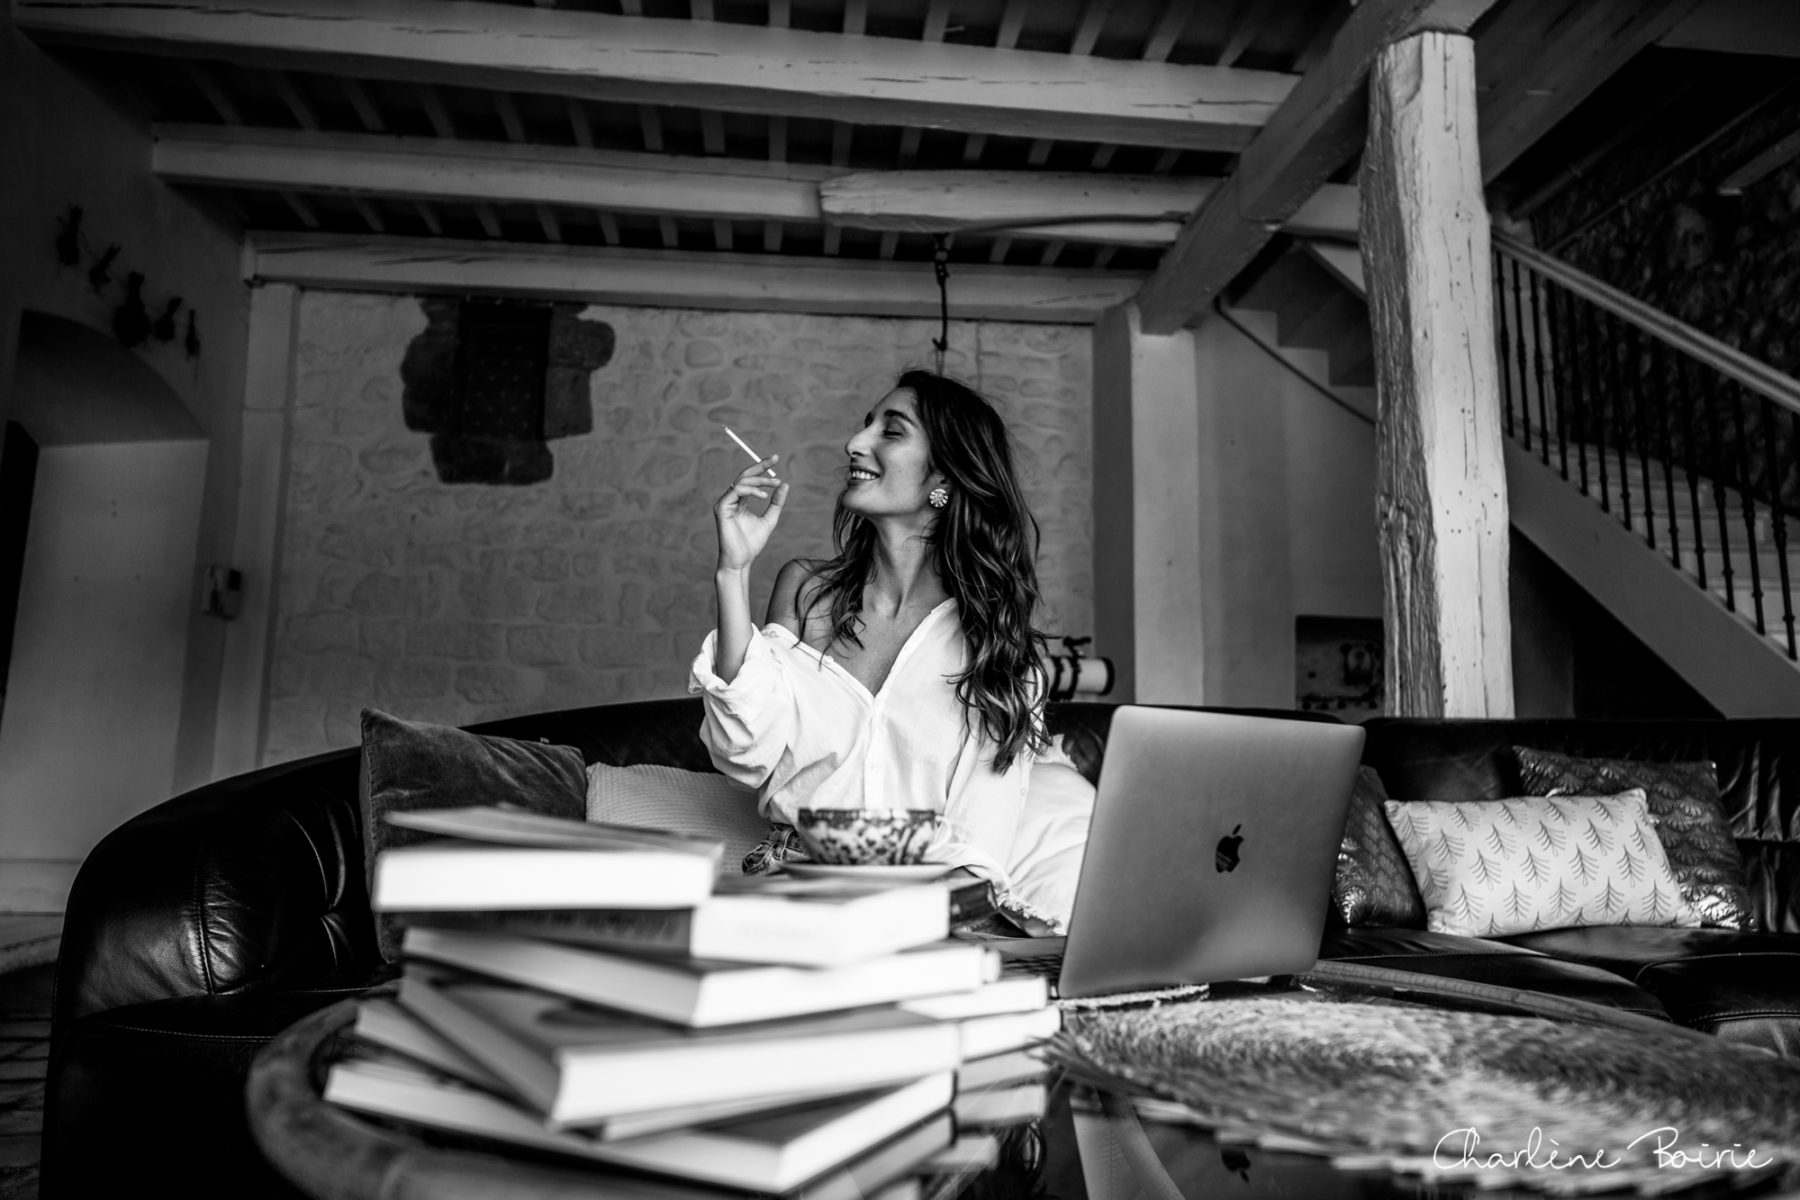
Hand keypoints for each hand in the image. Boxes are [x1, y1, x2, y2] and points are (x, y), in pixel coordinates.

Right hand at [713, 456, 788, 571]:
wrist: (741, 560)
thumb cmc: (752, 543)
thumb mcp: (770, 519)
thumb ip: (776, 503)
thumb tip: (784, 484)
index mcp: (739, 500)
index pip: (750, 479)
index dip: (762, 467)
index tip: (776, 458)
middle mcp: (730, 499)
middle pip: (744, 475)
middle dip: (760, 467)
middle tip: (776, 461)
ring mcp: (724, 502)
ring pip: (742, 481)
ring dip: (760, 480)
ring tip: (775, 484)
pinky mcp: (721, 508)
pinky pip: (736, 491)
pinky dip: (751, 490)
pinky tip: (763, 496)